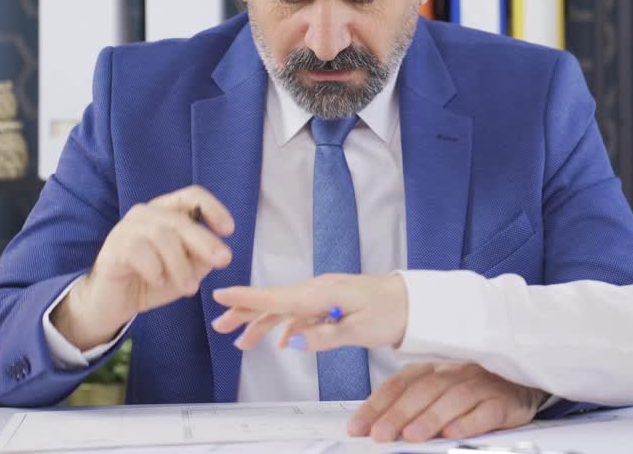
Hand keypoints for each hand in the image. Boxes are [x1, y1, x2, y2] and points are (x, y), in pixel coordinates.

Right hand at [53, 185, 234, 349]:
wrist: (114, 304)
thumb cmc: (154, 281)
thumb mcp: (186, 271)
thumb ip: (202, 258)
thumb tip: (216, 252)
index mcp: (166, 212)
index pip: (191, 195)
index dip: (213, 208)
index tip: (229, 230)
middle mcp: (146, 214)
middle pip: (180, 219)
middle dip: (205, 241)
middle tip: (223, 261)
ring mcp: (127, 228)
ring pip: (162, 236)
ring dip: (181, 264)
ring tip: (190, 289)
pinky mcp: (114, 248)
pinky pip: (139, 252)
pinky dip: (155, 269)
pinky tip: (159, 282)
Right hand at [210, 273, 407, 352]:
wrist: (412, 302)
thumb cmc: (389, 312)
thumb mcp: (359, 330)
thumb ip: (325, 336)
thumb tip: (293, 341)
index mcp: (322, 294)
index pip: (277, 296)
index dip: (247, 297)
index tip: (220, 294)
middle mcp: (318, 290)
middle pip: (275, 301)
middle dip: (245, 312)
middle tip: (220, 326)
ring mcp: (323, 294)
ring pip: (285, 308)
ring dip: (263, 323)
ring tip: (242, 342)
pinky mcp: (330, 302)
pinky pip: (301, 313)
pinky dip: (287, 325)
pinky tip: (281, 341)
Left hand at [348, 362, 544, 442]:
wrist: (521, 382)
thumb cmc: (475, 387)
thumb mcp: (440, 388)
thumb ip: (412, 402)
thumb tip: (377, 424)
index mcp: (434, 367)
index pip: (400, 383)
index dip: (377, 404)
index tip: (359, 426)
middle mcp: (455, 372)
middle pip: (424, 390)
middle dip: (399, 413)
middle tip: (380, 434)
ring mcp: (480, 385)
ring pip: (453, 399)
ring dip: (430, 418)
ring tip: (411, 436)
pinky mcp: (503, 401)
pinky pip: (485, 411)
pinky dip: (468, 422)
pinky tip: (453, 432)